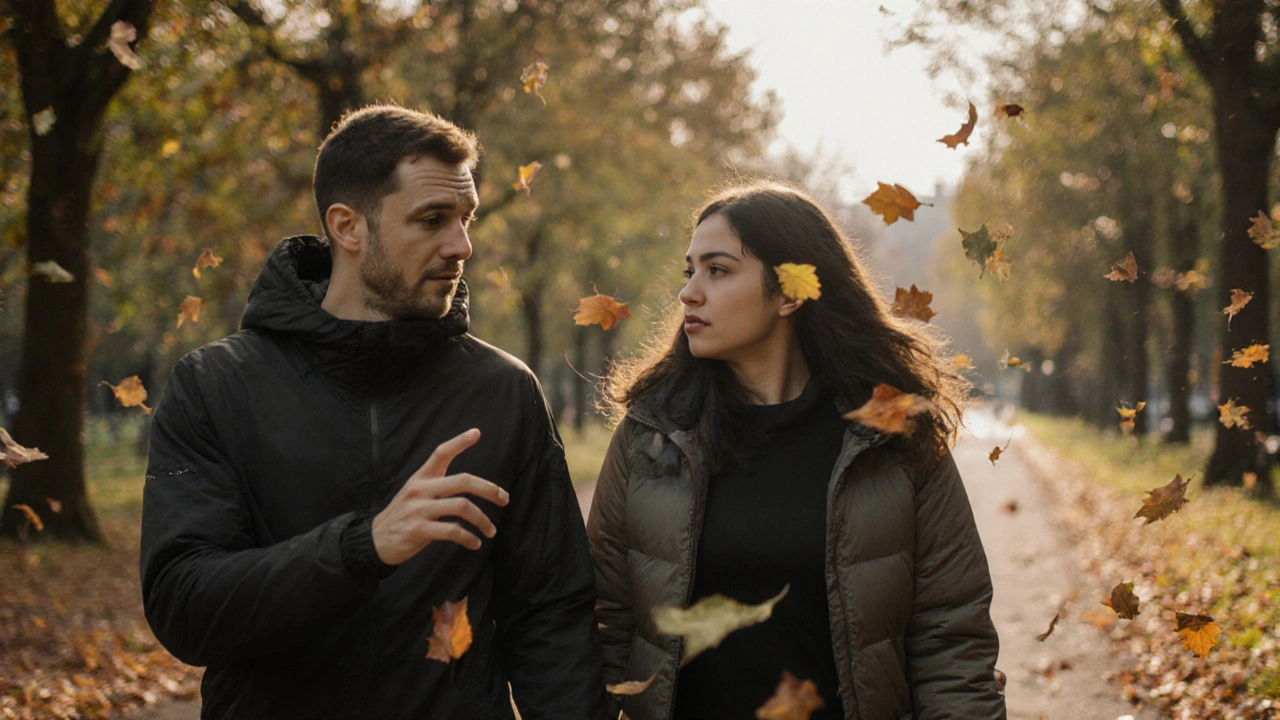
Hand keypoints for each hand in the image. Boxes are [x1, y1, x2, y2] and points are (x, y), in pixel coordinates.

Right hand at [371, 428, 509, 564]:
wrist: (376, 540)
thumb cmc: (403, 515)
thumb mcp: (414, 492)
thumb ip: (436, 484)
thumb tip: (468, 484)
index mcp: (420, 477)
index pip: (440, 453)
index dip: (459, 442)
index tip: (476, 433)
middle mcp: (420, 489)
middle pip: (463, 481)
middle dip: (489, 489)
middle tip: (504, 499)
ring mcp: (419, 509)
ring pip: (462, 507)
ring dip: (483, 520)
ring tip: (491, 530)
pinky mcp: (419, 530)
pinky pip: (453, 531)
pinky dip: (469, 538)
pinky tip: (475, 543)